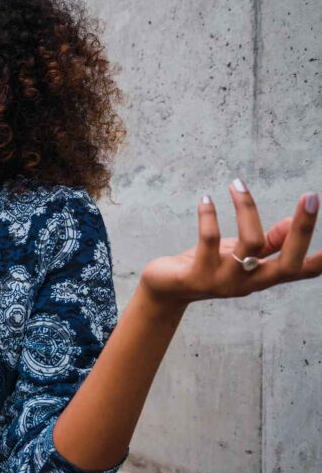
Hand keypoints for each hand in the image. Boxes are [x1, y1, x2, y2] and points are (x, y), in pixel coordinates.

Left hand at [139, 179, 320, 307]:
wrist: (165, 288)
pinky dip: (209, 215)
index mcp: (263, 276)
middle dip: (303, 229)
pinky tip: (206, 199)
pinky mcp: (197, 276)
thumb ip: (269, 241)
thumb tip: (295, 223)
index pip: (301, 271)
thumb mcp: (241, 253)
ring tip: (236, 184)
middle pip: (287, 263)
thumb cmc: (207, 265)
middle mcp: (248, 283)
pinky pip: (209, 240)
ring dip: (246, 208)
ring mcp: (223, 282)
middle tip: (311, 196)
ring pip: (250, 243)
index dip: (321, 260)